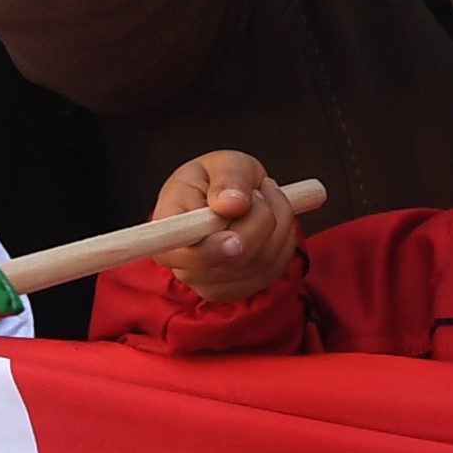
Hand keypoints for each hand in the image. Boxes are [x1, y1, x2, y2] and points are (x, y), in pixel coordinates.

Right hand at [151, 149, 305, 302]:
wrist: (230, 200)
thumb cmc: (218, 179)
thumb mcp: (223, 162)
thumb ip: (227, 177)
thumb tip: (231, 204)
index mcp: (168, 225)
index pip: (175, 252)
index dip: (208, 251)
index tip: (234, 241)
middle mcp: (184, 263)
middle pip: (231, 260)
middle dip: (260, 217)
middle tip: (258, 192)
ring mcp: (210, 282)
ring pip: (259, 263)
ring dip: (277, 223)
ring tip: (264, 199)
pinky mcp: (238, 289)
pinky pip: (274, 269)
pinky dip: (284, 239)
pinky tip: (272, 221)